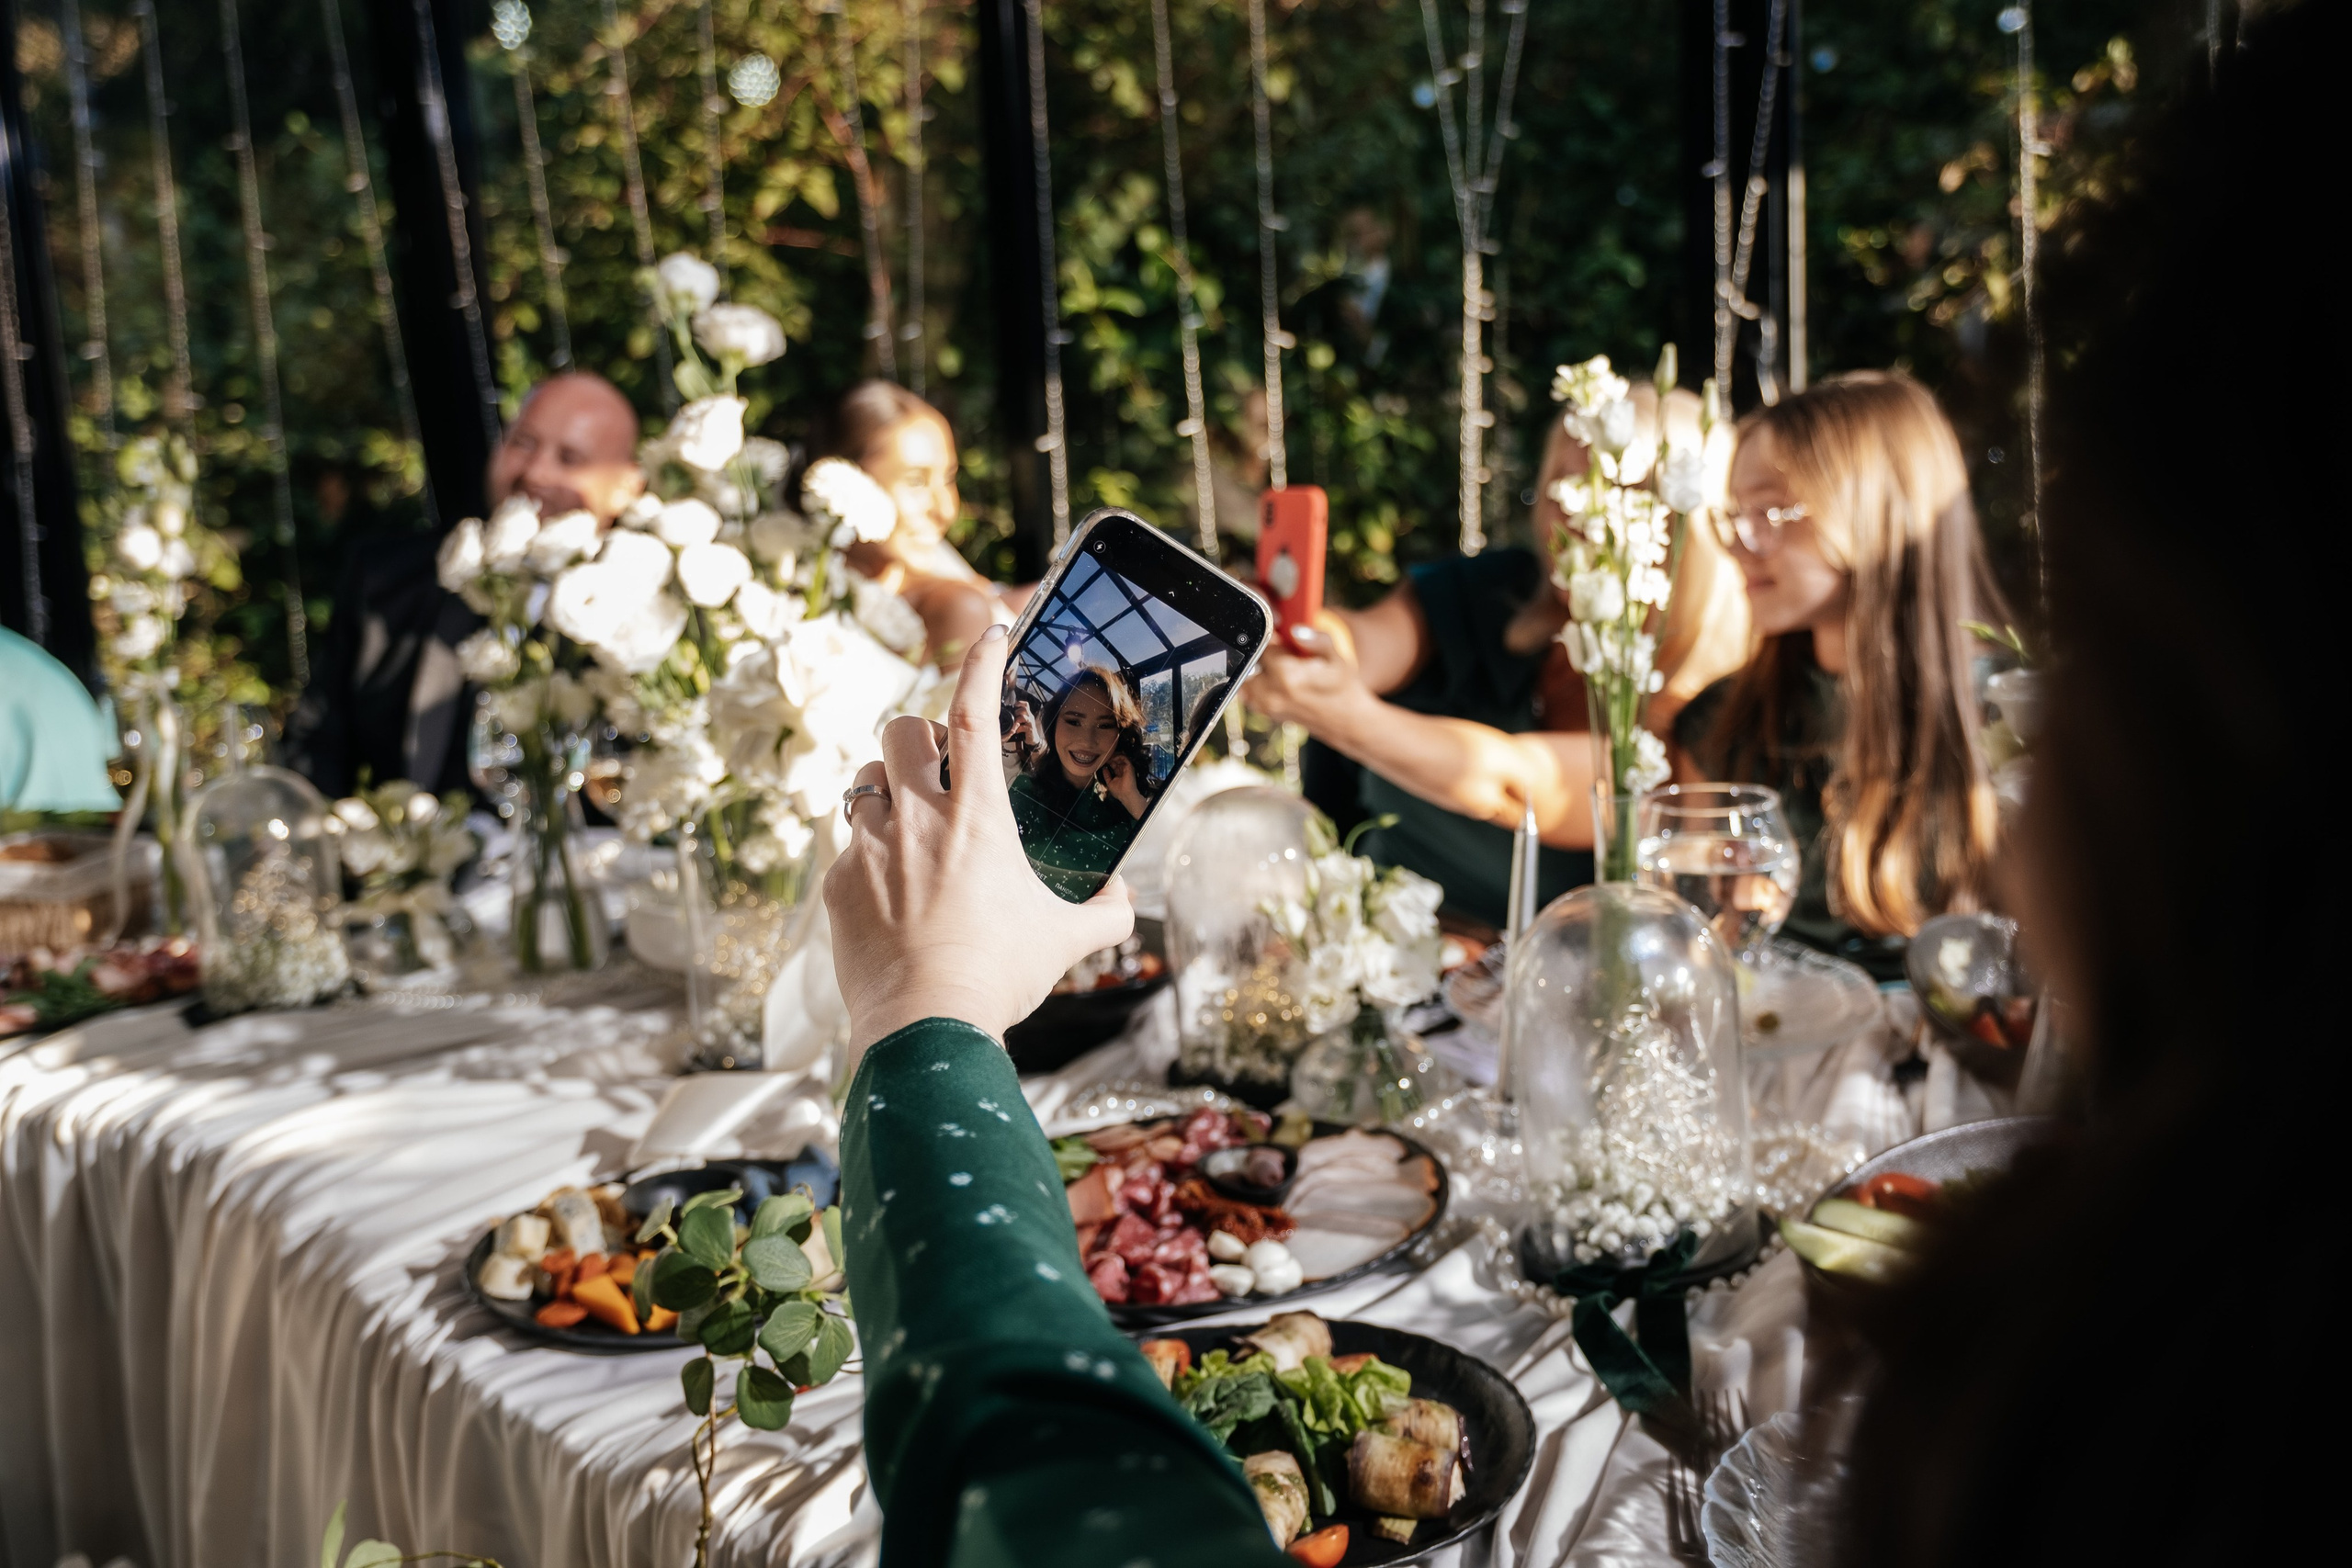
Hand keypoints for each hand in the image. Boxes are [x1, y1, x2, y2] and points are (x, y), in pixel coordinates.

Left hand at [825, 623, 1135, 1052]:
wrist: (924, 1028)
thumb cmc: (997, 977)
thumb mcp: (1064, 943)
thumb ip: (1102, 914)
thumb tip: (1124, 903)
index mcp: (975, 818)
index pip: (972, 713)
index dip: (982, 663)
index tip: (991, 634)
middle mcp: (916, 819)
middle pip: (901, 732)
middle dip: (918, 736)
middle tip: (937, 766)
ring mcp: (869, 849)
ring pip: (864, 783)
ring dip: (886, 790)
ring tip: (908, 824)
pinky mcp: (838, 884)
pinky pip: (846, 846)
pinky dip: (867, 854)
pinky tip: (888, 890)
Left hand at [1101, 753, 1147, 817]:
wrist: (1126, 794)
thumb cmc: (1118, 791)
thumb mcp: (1110, 783)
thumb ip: (1107, 776)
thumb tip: (1104, 769)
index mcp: (1119, 774)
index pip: (1115, 766)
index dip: (1109, 762)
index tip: (1104, 760)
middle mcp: (1123, 770)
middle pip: (1117, 761)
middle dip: (1111, 758)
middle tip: (1105, 756)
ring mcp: (1127, 768)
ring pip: (1121, 758)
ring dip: (1114, 756)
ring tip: (1108, 756)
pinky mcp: (1129, 766)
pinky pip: (1124, 758)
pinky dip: (1118, 757)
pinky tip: (1113, 758)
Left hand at [1242, 621, 1372, 732]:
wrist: (1344, 721)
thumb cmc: (1342, 686)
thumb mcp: (1337, 658)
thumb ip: (1318, 640)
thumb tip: (1295, 630)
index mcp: (1288, 676)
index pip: (1263, 642)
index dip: (1271, 632)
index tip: (1282, 631)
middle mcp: (1271, 693)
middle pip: (1251, 657)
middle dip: (1263, 649)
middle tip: (1283, 650)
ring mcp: (1264, 705)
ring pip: (1245, 672)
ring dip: (1258, 663)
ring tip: (1281, 663)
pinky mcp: (1261, 711)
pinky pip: (1246, 686)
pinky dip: (1255, 677)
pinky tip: (1275, 676)